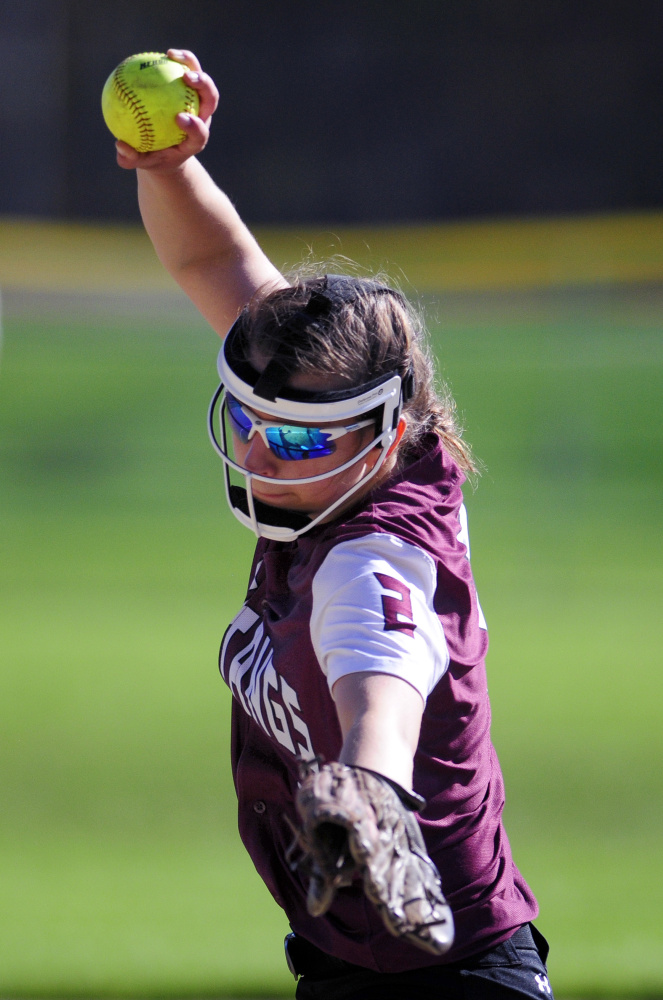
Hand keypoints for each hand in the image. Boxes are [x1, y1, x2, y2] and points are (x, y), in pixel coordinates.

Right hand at [115, 49, 218, 172]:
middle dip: (204, 86)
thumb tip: (120, 146)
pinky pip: (183, 71)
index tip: (179, 117)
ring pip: (201, 79)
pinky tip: (159, 54)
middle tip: (186, 77)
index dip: (195, 126)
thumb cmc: (154, 157)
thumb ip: (132, 158)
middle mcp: (201, 119)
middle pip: (211, 99)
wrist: (167, 150)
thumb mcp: (142, 162)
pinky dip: (174, 62)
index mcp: (194, 141)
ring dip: (190, 64)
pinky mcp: (191, 91)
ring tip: (171, 55)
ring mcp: (198, 103)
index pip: (200, 134)